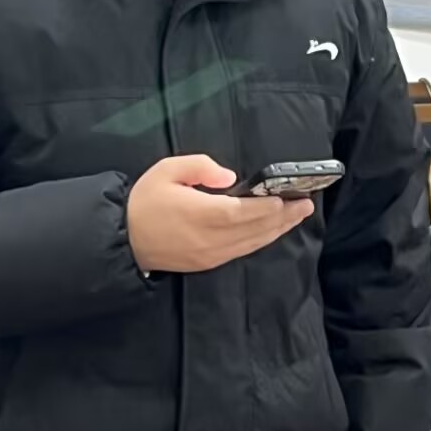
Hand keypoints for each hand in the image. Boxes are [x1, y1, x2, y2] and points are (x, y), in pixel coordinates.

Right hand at [126, 156, 313, 274]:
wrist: (124, 239)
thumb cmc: (145, 201)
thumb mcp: (167, 170)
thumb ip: (200, 167)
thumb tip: (230, 176)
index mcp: (200, 214)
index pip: (243, 212)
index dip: (268, 207)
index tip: (288, 197)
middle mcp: (210, 239)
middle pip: (255, 230)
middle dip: (283, 217)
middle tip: (306, 204)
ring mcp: (210, 255)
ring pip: (252, 243)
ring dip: (277, 230)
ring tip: (297, 215)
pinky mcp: (208, 262)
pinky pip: (242, 251)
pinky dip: (261, 240)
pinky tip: (271, 230)